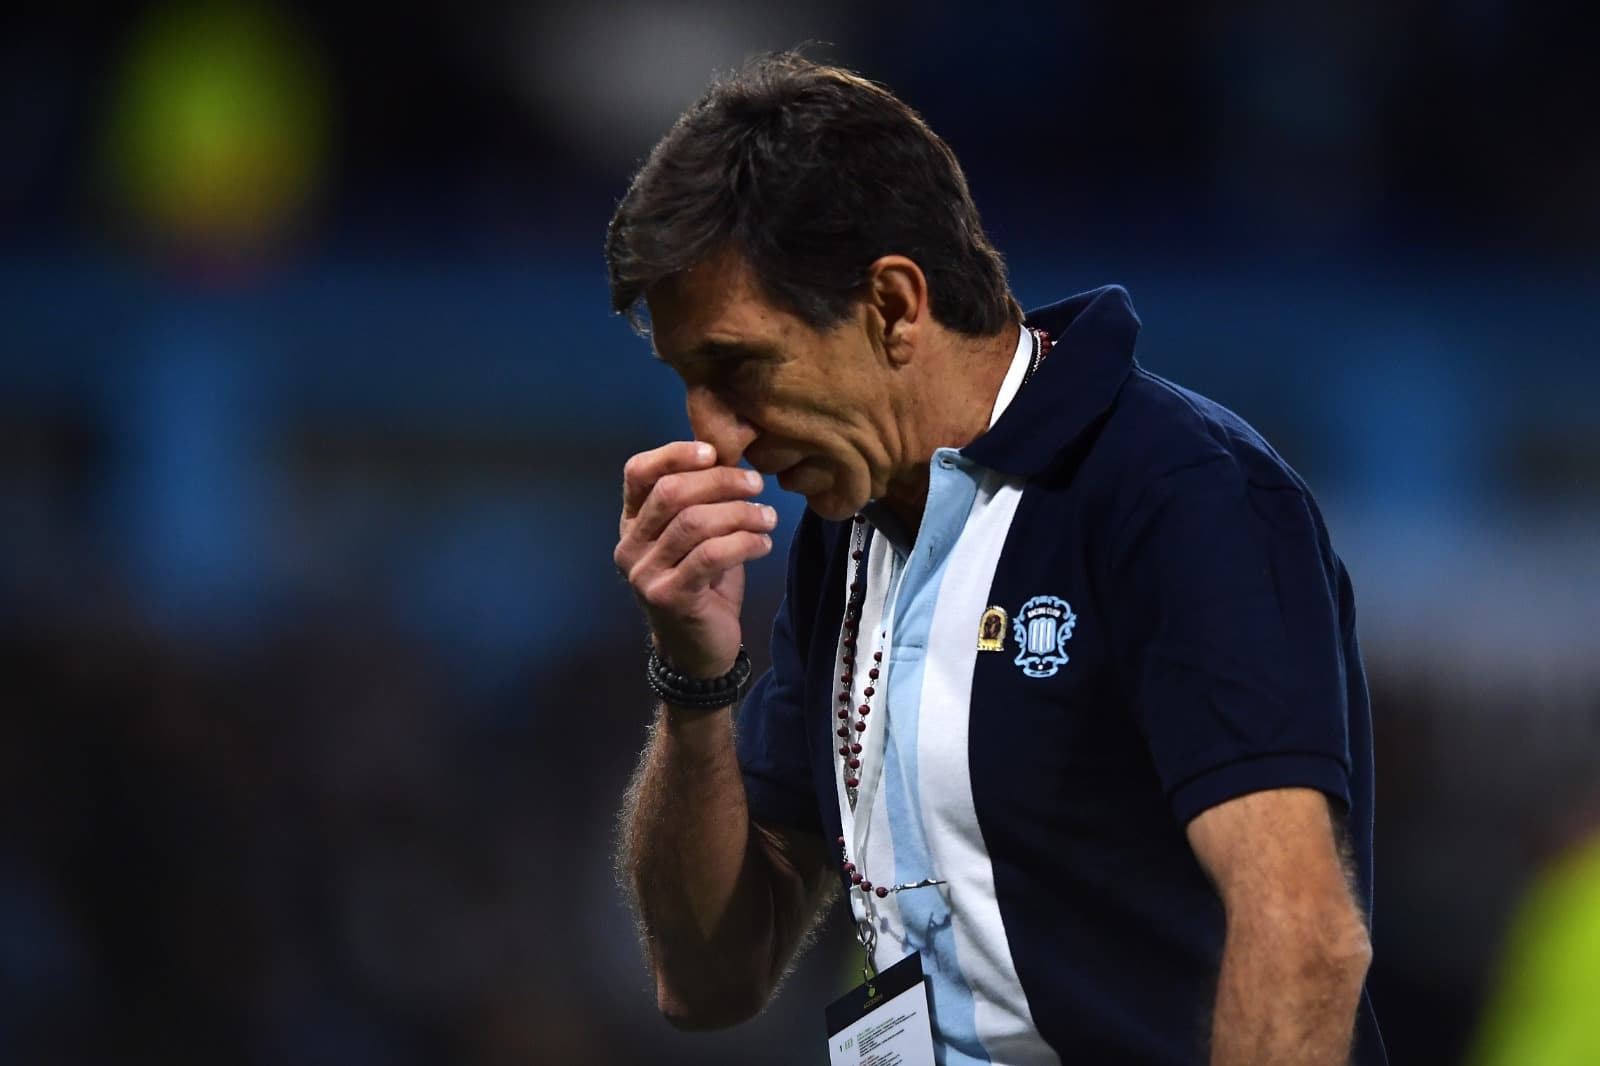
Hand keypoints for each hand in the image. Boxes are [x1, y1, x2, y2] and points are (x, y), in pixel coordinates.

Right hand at [615, 441, 776, 677]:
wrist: (697, 648)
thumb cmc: (702, 583)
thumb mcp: (697, 537)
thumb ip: (702, 500)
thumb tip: (731, 454)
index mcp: (632, 522)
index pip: (637, 472)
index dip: (674, 454)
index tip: (714, 452)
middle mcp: (630, 546)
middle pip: (671, 492)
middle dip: (720, 481)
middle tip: (756, 484)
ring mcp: (645, 574)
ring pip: (694, 522)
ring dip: (740, 513)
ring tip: (768, 517)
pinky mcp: (670, 597)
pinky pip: (711, 555)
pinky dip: (744, 542)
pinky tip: (763, 543)